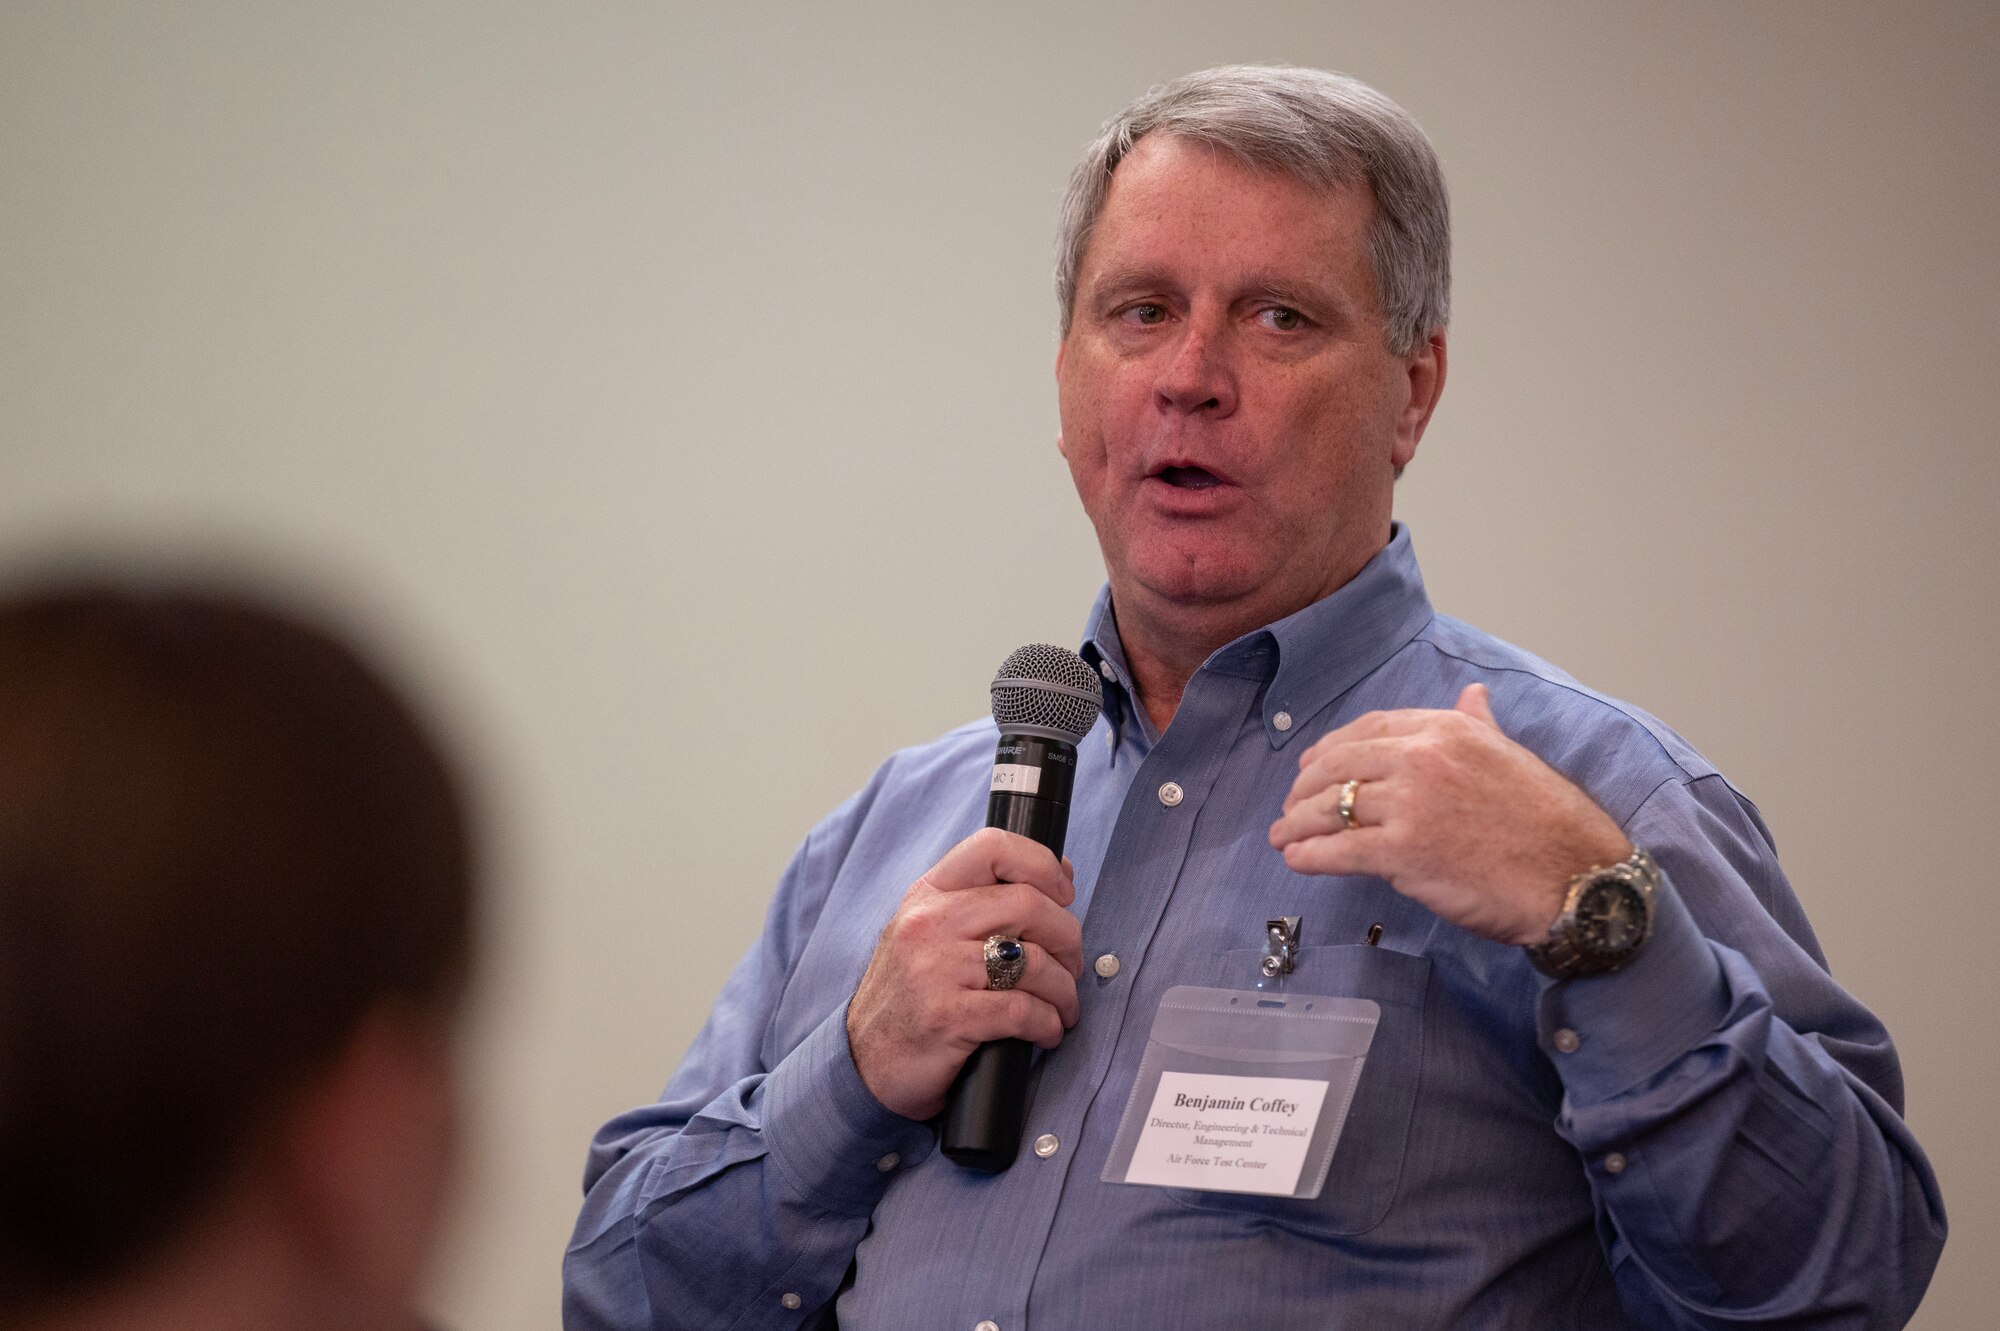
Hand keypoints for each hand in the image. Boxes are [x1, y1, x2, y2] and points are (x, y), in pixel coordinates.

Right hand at [846, 827, 1084, 1119]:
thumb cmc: (910, 996)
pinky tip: (1046, 1032)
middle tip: (1072, 966)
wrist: (862, 1062)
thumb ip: (985, 901)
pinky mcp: (947, 1017)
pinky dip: (1049, 1024)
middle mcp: (929, 924)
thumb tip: (1062, 870)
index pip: (992, 847)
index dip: (1042, 864)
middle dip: (1068, 939)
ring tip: (1063, 1007)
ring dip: (1064, 990)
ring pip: (1035, 962)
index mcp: (928, 895)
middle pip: (1029, 905)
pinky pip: (1023, 1011)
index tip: (1064, 893)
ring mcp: (935, 970)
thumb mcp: (932, 933)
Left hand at [1267, 684, 1630, 945]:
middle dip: (1305, 787)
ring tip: (1282, 836)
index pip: (1369, 729)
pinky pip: (1339, 850)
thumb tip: (1471, 696)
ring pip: (1332, 807)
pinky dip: (1309, 855)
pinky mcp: (1404, 851)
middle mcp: (1423, 758)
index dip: (1331, 748)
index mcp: (1447, 729)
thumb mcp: (1510, 756)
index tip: (1311, 766)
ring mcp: (1411, 803)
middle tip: (1290, 805)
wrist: (1577, 877)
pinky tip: (1297, 860)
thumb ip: (1479, 725)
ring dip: (1297, 823)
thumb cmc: (1548, 824)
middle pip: (1339, 765)